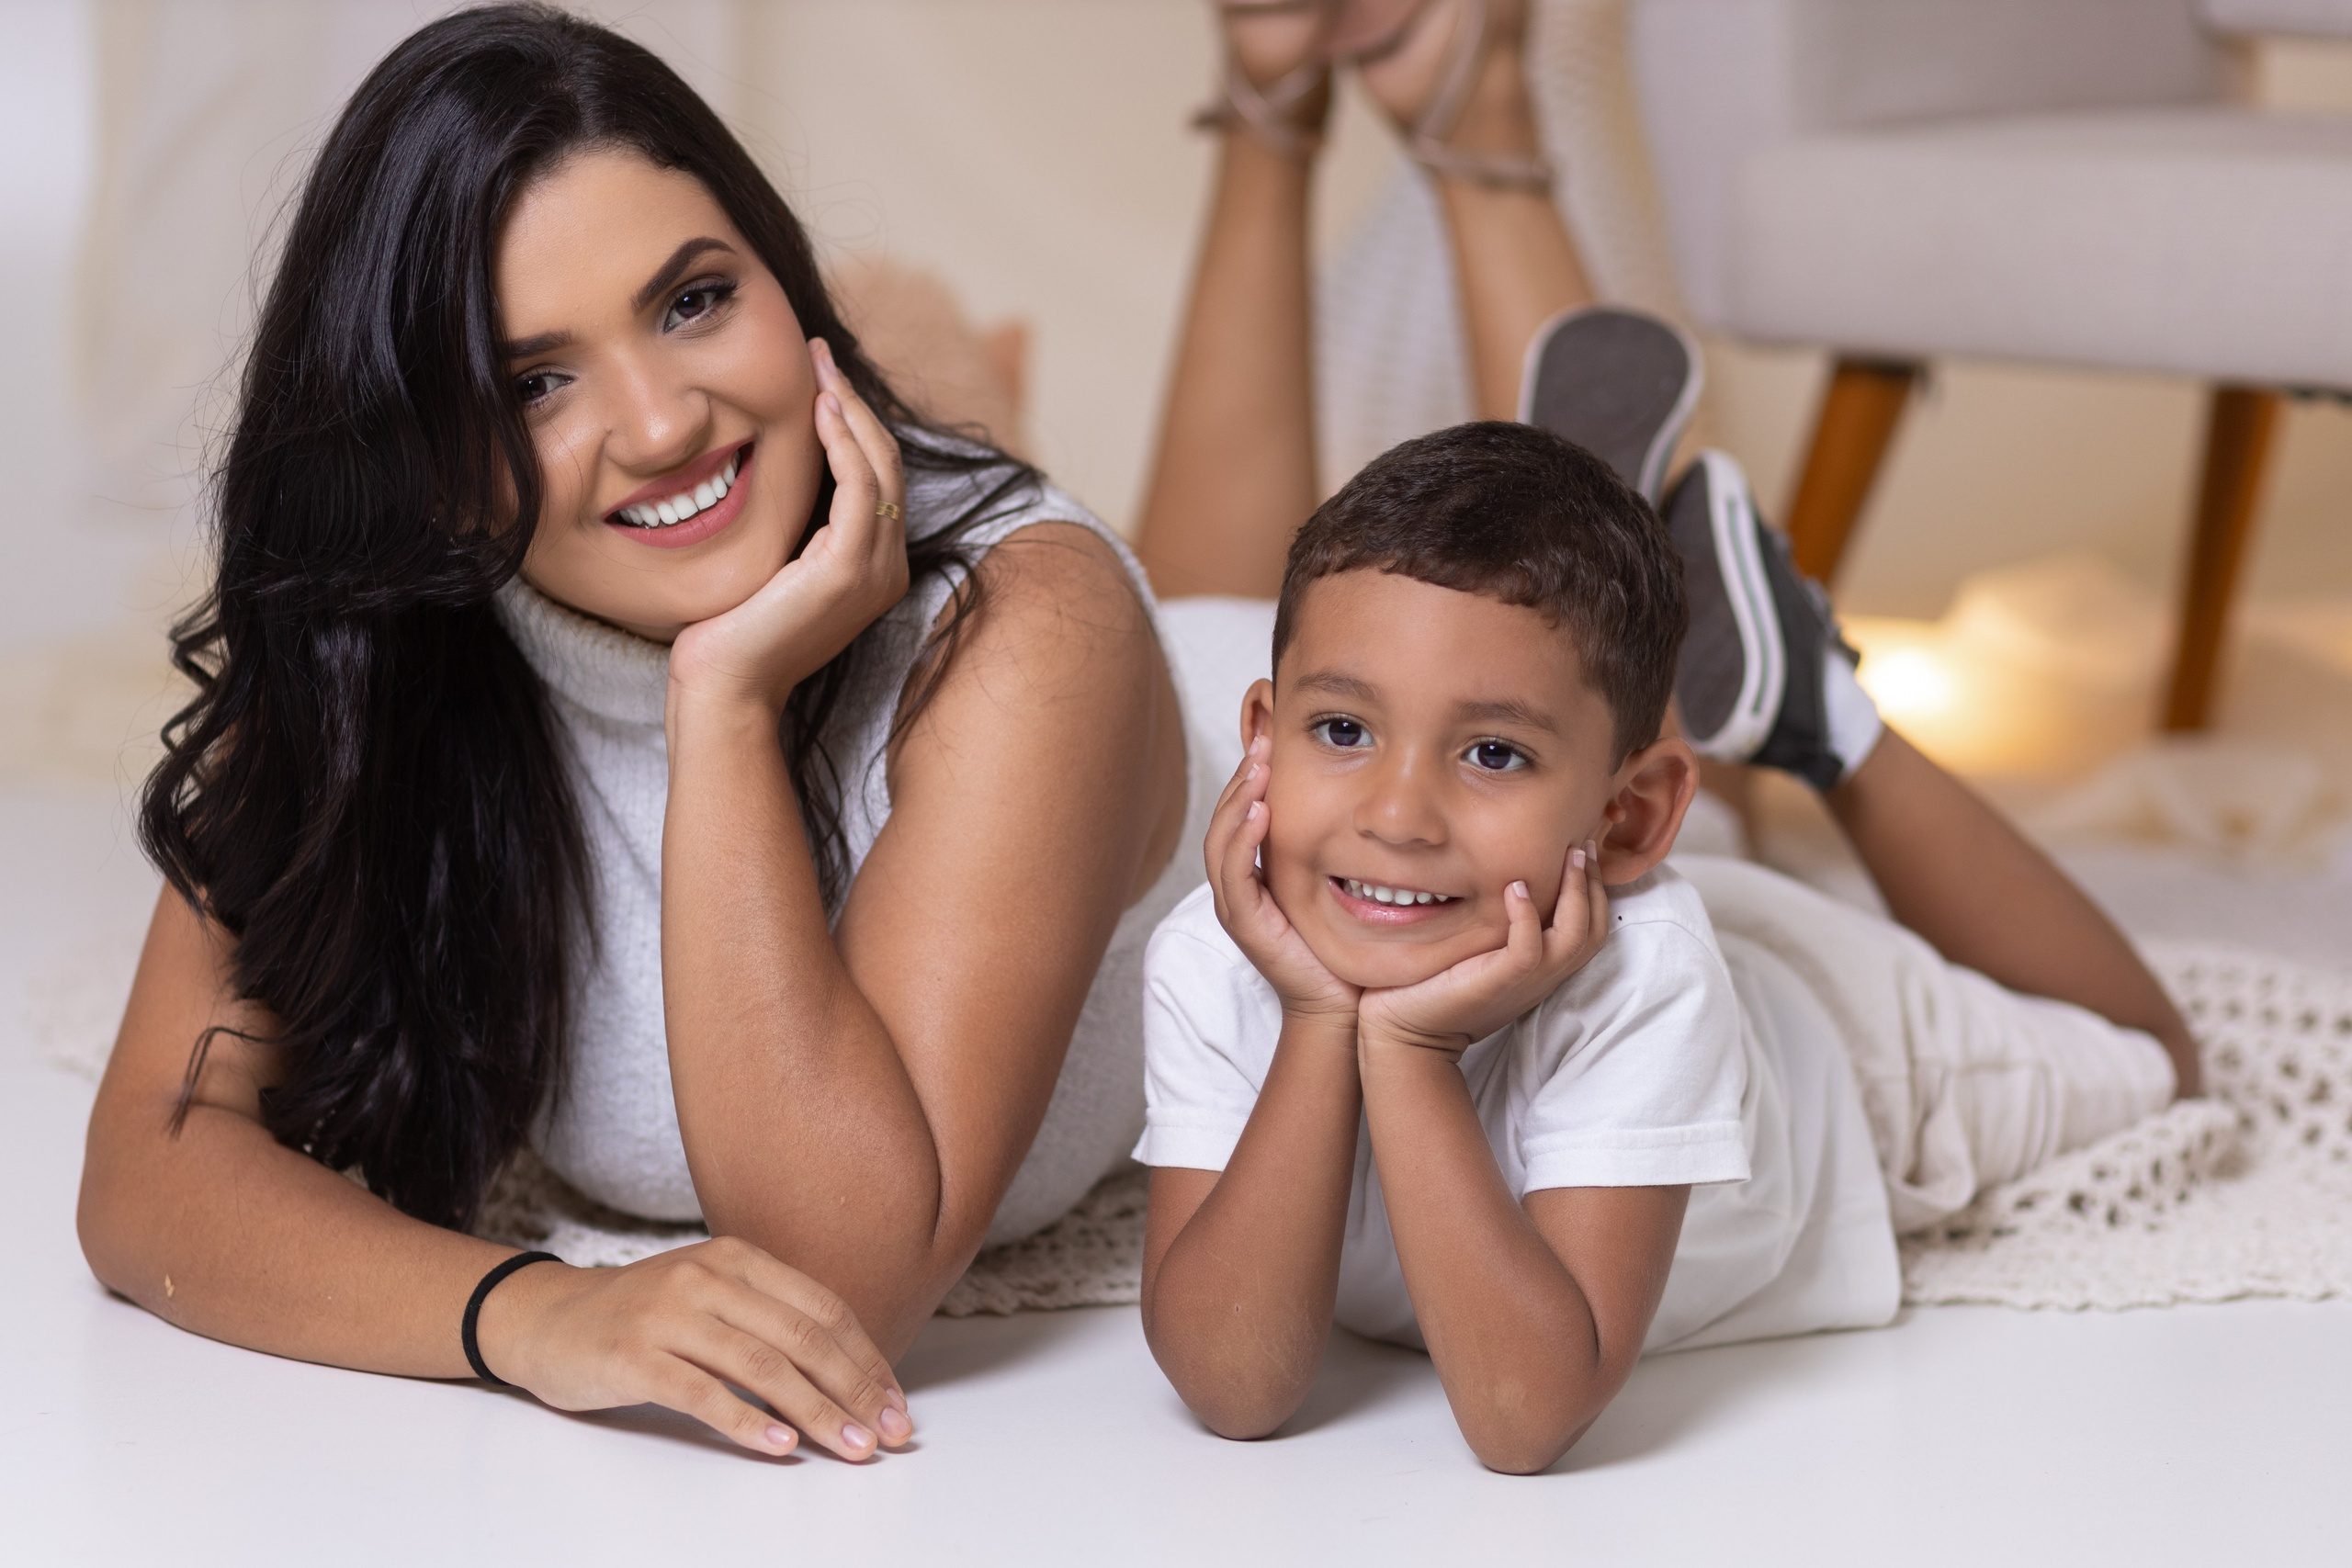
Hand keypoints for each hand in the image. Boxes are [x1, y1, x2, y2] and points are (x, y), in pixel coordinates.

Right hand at [476, 1235, 913, 1461]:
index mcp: (739, 1259)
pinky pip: (703, 1393)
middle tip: (888, 1434)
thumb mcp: (712, 1298)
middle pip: (803, 1339)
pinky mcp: (634, 1356)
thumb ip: (769, 1321)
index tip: (897, 1404)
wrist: (548, 1319)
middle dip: (855, 1390)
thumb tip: (848, 1375)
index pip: (824, 1310)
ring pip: (762, 1367)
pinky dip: (748, 1423)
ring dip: (815, 1413)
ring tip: (850, 1446)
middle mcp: (709, 1278)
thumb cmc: (643, 1318)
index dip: (867, 1360)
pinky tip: (780, 1447)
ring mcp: (670, 1314)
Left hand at [669, 338, 908, 715]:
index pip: (878, 479)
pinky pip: (861, 488)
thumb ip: (793, 525)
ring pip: (881, 468)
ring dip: (852, 412)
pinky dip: (845, 443)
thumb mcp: (773, 562)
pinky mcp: (849, 569)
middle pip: (888, 464)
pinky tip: (820, 410)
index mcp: (873, 568)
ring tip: (820, 371)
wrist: (725, 685)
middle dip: (856, 404)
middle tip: (821, 357)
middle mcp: (888, 569)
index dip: (856, 424)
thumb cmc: (734, 630)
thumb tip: (775, 468)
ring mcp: (875, 571)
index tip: (821, 379)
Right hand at [1205, 734, 1359, 1024]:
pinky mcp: (1247, 926)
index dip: (1251, 776)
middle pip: (1225, 819)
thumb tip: (1363, 807)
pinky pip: (1234, 875)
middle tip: (1262, 737)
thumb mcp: (1336, 887)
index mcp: (1255, 877)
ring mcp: (1238, 908)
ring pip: (1222, 840)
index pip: (1241, 815)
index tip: (1271, 738)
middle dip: (1241, 776)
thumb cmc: (1341, 951)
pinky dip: (1243, 839)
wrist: (1339, 1009)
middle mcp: (1239, 889)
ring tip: (1257, 764)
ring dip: (1237, 799)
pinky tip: (1260, 812)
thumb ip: (1336, 850)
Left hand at [1358, 839, 1606, 1058]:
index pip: (1589, 929)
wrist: (1408, 1030)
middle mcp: (1542, 976)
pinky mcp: (1498, 982)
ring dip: (1576, 892)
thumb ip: (1500, 926)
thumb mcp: (1481, 952)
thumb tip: (1502, 878)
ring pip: (1574, 937)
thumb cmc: (1438, 985)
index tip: (1583, 852)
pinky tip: (1516, 886)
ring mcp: (1524, 981)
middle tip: (1583, 845)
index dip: (1595, 890)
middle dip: (1593, 884)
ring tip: (1566, 856)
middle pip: (1592, 930)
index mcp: (1543, 968)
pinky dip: (1528, 916)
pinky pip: (1528, 949)